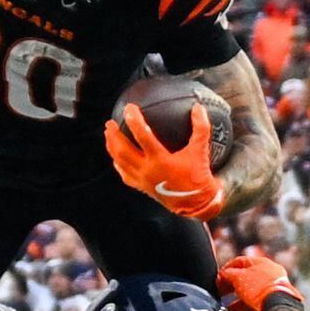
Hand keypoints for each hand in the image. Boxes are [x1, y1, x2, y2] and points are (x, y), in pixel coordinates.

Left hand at [105, 105, 225, 218]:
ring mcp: (143, 180)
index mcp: (160, 160)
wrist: (197, 202)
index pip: (142, 135)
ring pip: (120, 162)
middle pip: (123, 150)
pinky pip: (125, 175)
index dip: (134, 120)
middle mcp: (148, 170)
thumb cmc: (198, 175)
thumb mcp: (200, 150)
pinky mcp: (143, 187)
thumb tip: (198, 108)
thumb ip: (201, 128)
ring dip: (112, 147)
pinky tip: (116, 157)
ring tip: (109, 135)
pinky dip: (118, 164)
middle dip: (114, 135)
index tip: (129, 108)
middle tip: (110, 123)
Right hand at [216, 252, 301, 310]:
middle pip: (245, 278)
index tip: (218, 278)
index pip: (240, 262)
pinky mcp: (275, 300)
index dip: (227, 269)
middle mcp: (269, 273)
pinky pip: (258, 303)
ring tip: (228, 310)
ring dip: (238, 302)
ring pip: (251, 293)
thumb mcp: (238, 278)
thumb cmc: (258, 288)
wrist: (278, 305)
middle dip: (231, 287)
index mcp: (261, 262)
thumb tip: (222, 275)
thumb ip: (228, 274)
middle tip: (221, 293)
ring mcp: (273, 287)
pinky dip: (248, 308)